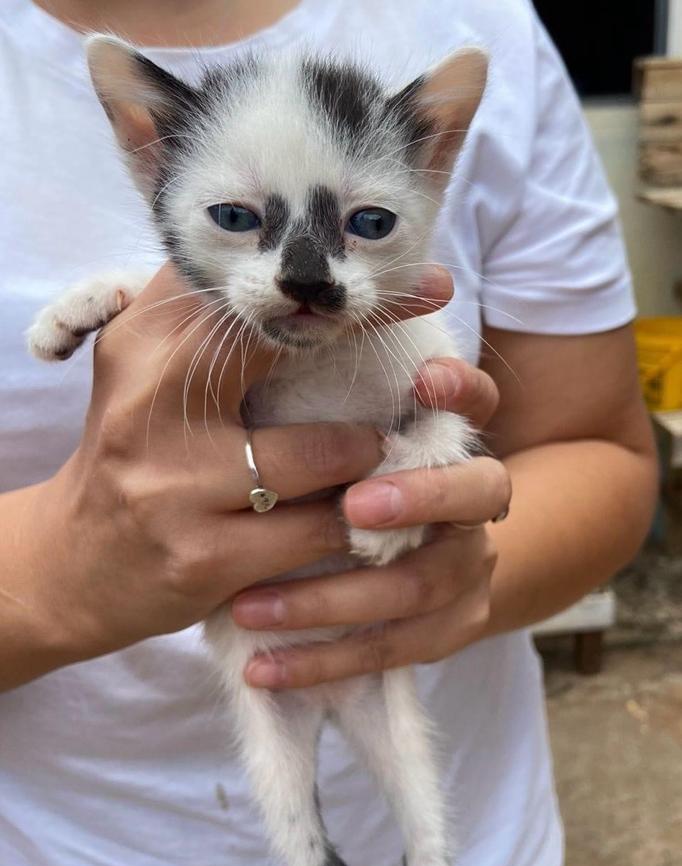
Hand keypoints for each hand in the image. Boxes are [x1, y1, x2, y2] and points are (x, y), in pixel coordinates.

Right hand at [22, 263, 451, 666]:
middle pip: (289, 347)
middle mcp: (153, 403)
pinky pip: (316, 532)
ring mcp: (175, 485)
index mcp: (143, 343)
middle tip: (436, 360)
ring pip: (324, 453)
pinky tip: (362, 518)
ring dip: (365, 456)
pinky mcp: (204, 557)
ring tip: (378, 456)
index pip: (248, 285)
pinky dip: (352, 524)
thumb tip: (311, 283)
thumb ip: (211, 330)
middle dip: (370, 342)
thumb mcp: (150, 380)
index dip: (336, 277)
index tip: (419, 277)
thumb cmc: (133, 458)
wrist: (72, 566)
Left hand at [233, 352, 510, 687]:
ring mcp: (470, 567)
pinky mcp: (454, 626)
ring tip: (251, 608)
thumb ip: (323, 414)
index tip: (422, 382)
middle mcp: (475, 501)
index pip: (477, 403)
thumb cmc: (360, 486)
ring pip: (419, 584)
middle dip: (419, 497)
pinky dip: (325, 661)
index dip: (461, 390)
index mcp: (452, 442)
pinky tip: (264, 668)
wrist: (432, 566)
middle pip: (478, 491)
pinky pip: (395, 649)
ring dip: (332, 598)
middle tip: (353, 508)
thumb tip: (256, 355)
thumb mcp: (346, 445)